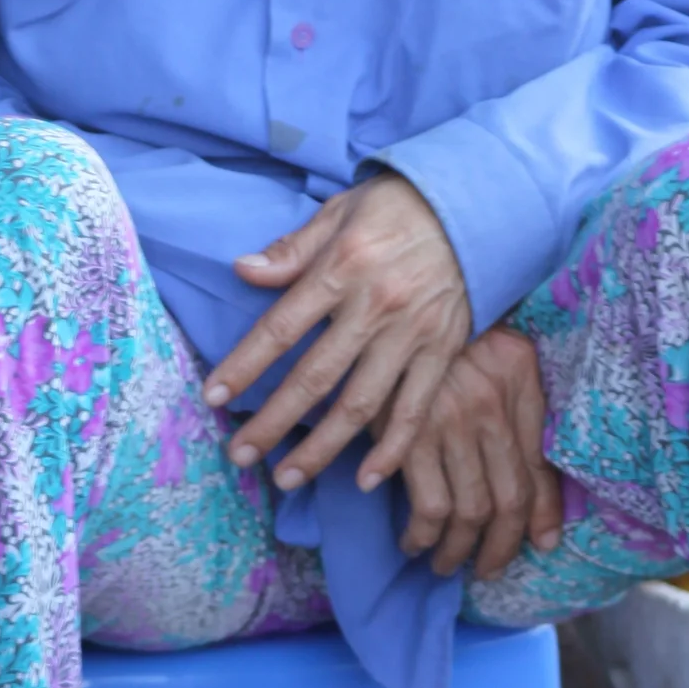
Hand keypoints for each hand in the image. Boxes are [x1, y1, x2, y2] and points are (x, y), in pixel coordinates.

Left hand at [211, 173, 472, 493]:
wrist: (473, 207)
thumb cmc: (398, 208)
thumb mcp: (340, 213)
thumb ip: (292, 250)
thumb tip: (242, 270)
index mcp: (341, 268)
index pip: (281, 328)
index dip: (245, 365)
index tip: (215, 397)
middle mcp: (374, 306)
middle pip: (315, 377)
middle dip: (273, 422)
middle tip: (241, 456)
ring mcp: (411, 334)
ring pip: (361, 405)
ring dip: (322, 448)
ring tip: (288, 478)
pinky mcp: (443, 352)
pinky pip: (414, 409)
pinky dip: (392, 449)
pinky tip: (368, 480)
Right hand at [392, 326, 564, 579]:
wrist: (396, 288)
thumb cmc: (450, 322)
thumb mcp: (500, 349)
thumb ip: (521, 402)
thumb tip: (537, 476)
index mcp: (520, 381)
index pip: (538, 467)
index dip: (543, 515)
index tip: (542, 543)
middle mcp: (492, 404)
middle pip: (507, 499)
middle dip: (500, 547)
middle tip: (489, 567)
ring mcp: (450, 420)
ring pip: (470, 510)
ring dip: (458, 551)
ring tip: (448, 564)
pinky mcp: (407, 432)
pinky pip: (428, 504)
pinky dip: (423, 534)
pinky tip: (415, 541)